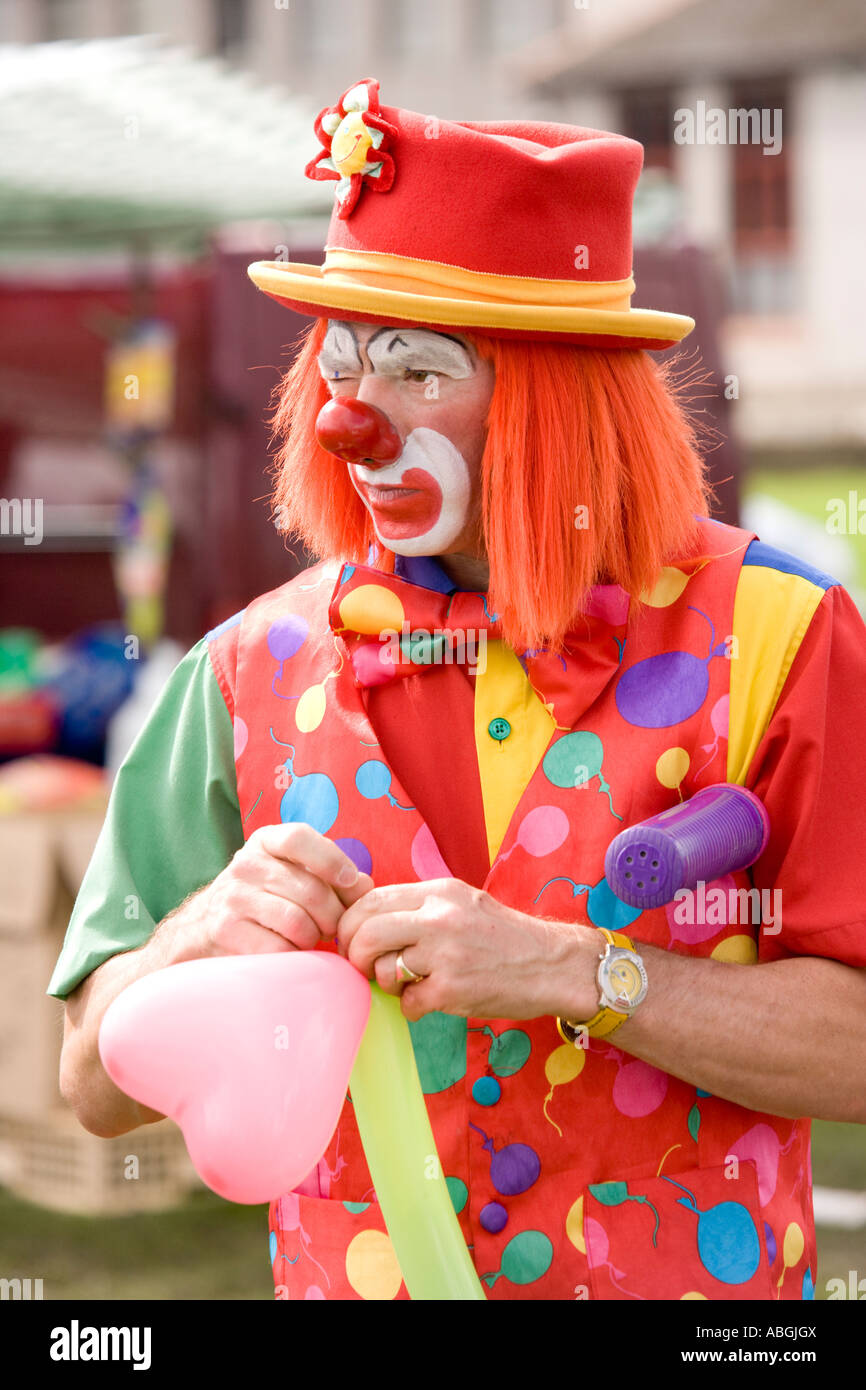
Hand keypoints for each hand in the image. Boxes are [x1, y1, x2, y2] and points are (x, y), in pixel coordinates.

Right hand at [159, 824, 372, 962]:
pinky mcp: (225, 931)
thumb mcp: (289, 876)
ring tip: (309, 941)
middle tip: (333, 930)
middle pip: (310, 890)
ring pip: (298, 923)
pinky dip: (293, 957)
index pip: (299, 838)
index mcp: (264, 842)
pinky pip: (278, 949)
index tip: (351, 881)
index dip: (332, 859)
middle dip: (333, 916)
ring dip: (313, 939)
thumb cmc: (260, 902)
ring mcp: (232, 897)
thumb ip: (329, 875)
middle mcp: (245, 864)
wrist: (198, 932)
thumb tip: (366, 887)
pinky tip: (290, 954)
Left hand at [336, 876, 594, 1020]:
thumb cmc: (503, 937)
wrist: (551, 964)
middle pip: (366, 932)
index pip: (371, 899)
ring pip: (383, 969)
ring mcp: (445, 954)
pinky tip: (430, 1001)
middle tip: (366, 967)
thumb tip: (367, 920)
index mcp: (439, 892)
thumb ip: (420, 906)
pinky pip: (407, 1002)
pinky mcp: (452, 990)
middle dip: (356, 955)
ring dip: (388, 983)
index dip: (351, 923)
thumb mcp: (462, 902)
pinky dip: (412, 1006)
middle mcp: (440, 917)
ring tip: (409, 983)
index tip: (353, 940)